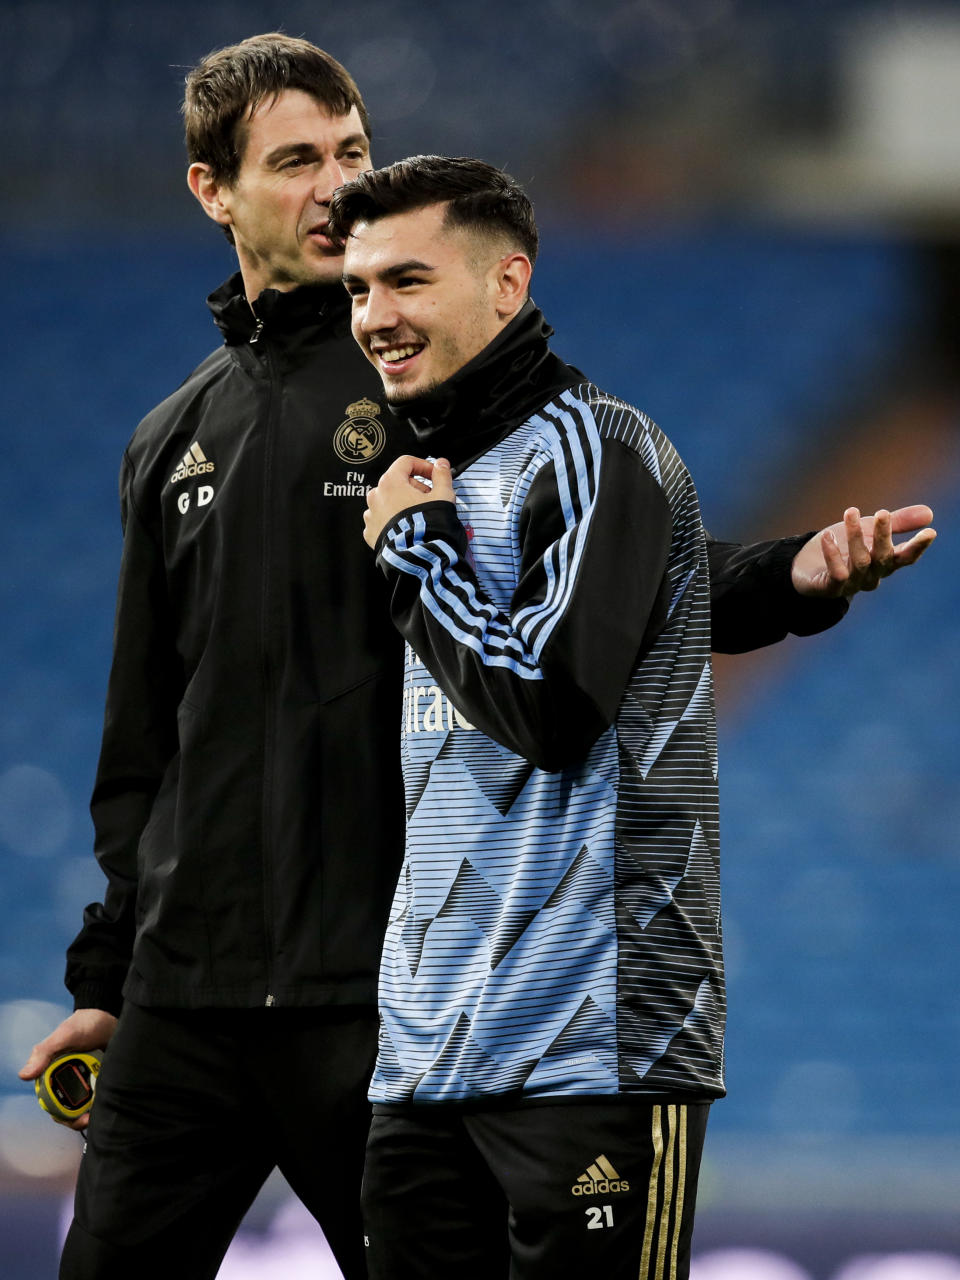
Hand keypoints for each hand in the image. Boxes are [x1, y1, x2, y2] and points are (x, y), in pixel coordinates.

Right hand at [18, 1008, 118, 1129]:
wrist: (109, 1018)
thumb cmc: (84, 1024)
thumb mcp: (65, 1035)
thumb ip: (45, 1052)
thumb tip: (25, 1075)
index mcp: (52, 1073)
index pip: (51, 1102)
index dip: (60, 1114)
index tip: (75, 1119)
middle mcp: (66, 1079)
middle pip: (67, 1108)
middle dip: (76, 1118)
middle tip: (89, 1119)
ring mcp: (83, 1080)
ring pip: (82, 1105)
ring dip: (89, 1112)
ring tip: (98, 1113)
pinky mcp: (98, 1079)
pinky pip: (96, 1096)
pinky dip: (100, 1102)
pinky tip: (106, 1104)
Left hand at [363, 455, 454, 548]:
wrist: (418, 556)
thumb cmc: (427, 526)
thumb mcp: (443, 496)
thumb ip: (442, 475)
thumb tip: (441, 464)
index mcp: (391, 482)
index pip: (406, 462)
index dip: (424, 466)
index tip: (433, 475)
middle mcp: (376, 496)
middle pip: (397, 482)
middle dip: (415, 488)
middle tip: (430, 499)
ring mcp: (371, 515)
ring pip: (389, 501)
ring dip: (403, 504)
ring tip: (419, 516)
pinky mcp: (371, 532)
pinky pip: (383, 519)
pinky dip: (394, 520)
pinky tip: (408, 527)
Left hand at [791, 504, 935, 598]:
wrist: (807, 566)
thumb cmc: (844, 548)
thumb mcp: (870, 531)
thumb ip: (897, 523)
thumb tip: (929, 513)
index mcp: (885, 563)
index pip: (906, 557)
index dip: (918, 547)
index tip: (930, 533)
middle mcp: (872, 576)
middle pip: (883, 557)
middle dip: (884, 535)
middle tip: (882, 513)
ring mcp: (852, 584)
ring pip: (860, 561)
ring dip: (856, 536)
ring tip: (851, 512)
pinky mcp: (830, 588)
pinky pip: (836, 574)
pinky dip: (832, 554)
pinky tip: (827, 536)